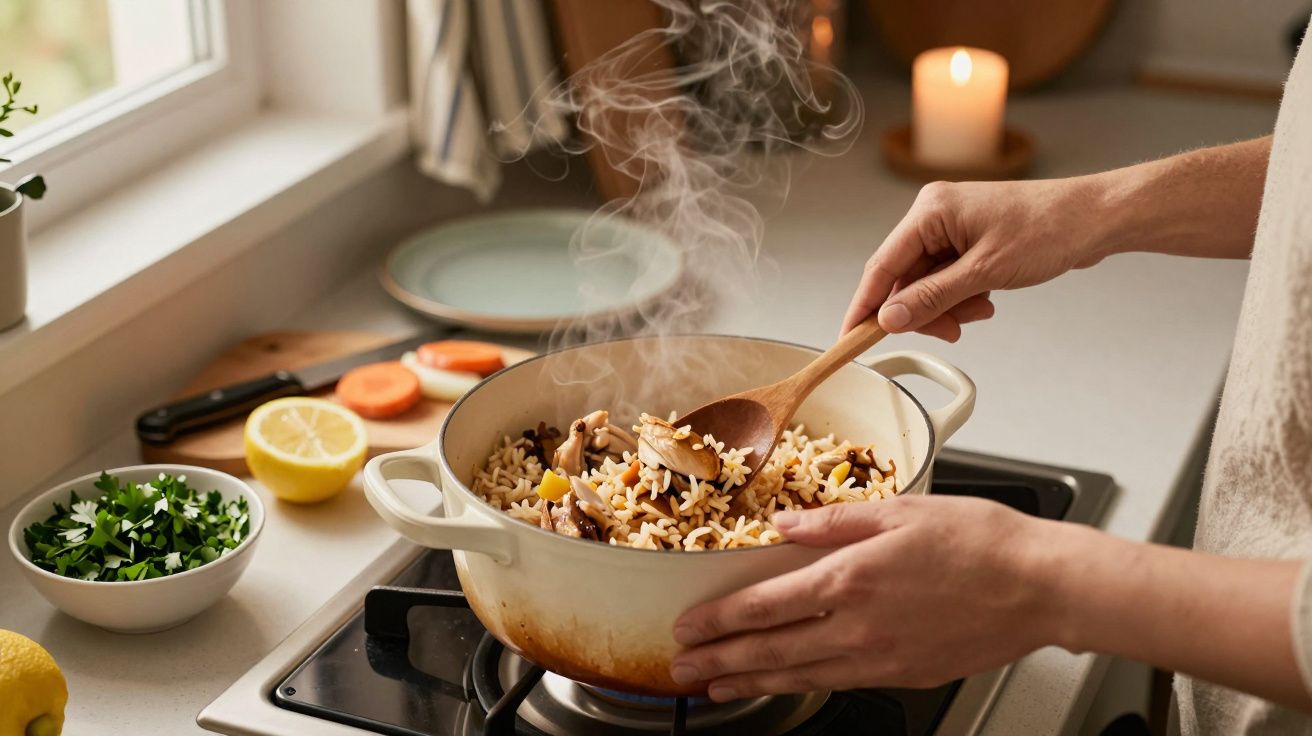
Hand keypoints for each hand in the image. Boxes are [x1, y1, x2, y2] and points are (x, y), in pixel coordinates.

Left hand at [669, 495, 1060, 700]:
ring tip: (717, 687)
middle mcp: (857, 626)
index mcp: (850, 579)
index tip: (687, 627)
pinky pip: (837, 683)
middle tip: (681, 671)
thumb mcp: (900, 510)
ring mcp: (880, 658)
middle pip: (770, 651)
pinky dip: (800, 686)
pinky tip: (784, 684)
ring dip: (751, 682)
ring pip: (799, 676)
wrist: (1040, 587)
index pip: (763, 606)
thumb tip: (784, 524)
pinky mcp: (903, 675)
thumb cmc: (980, 542)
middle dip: (718, 662)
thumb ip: (833, 521)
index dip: (718, 621)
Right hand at [842, 177, 1114, 340]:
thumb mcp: (985, 272)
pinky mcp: (970, 240)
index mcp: (930, 211)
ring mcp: (953, 227)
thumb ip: (932, 297)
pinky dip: (962, 297)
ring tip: (980, 309)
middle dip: (923, 310)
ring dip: (948, 306)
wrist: (1097, 218)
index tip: (849, 337)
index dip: (865, 305)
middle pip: (904, 278)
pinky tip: (986, 300)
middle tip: (948, 332)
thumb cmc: (1050, 228)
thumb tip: (890, 318)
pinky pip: (948, 278)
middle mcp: (935, 215)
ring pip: (927, 282)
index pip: (882, 265)